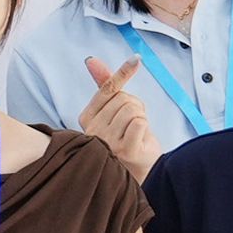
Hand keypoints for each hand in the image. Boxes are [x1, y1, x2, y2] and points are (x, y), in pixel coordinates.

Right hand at [77, 57, 161, 180]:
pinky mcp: (125, 150)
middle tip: (133, 124)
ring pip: (133, 109)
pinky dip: (146, 128)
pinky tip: (141, 140)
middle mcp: (92, 131)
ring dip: (142, 118)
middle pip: (124, 99)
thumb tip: (91, 60)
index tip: (136, 60)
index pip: (108, 89)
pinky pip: (140, 122)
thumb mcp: (113, 112)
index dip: (123, 73)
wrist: (138, 173)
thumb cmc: (125, 140)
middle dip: (136, 107)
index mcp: (86, 119)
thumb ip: (104, 85)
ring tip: (136, 133)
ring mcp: (107, 142)